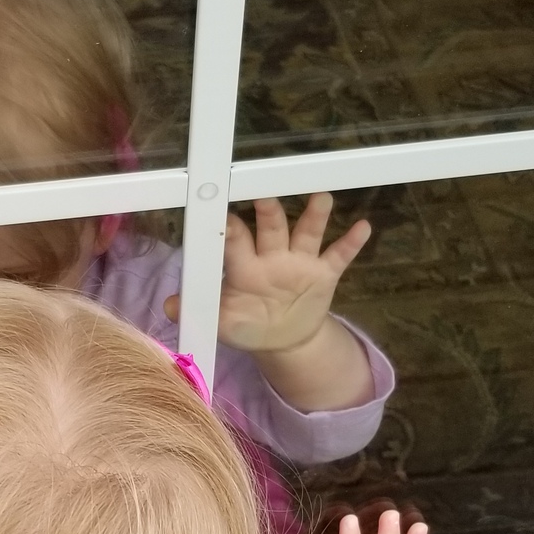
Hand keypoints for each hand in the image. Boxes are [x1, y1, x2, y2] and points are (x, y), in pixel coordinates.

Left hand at [166, 195, 370, 353]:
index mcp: (244, 265)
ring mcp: (300, 262)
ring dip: (314, 215)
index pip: (236, 241)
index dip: (232, 229)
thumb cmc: (247, 322)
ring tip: (321, 197)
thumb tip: (170, 307)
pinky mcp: (324, 273)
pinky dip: (351, 242)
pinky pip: (339, 255)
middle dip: (269, 211)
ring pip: (306, 232)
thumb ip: (200, 310)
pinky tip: (363, 227)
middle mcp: (272, 256)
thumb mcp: (222, 322)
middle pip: (271, 228)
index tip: (227, 215)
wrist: (283, 339)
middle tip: (266, 194)